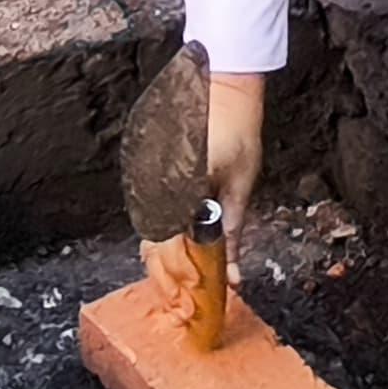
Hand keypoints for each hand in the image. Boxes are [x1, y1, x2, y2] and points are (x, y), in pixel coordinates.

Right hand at [138, 70, 265, 325]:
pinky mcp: (143, 168)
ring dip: (160, 262)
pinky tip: (171, 256)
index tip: (199, 294)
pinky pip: (146, 213)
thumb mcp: (243, 184)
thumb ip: (232, 229)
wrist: (222, 84)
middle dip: (168, 279)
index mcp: (179, 186)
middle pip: (151, 245)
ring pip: (146, 232)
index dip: (183, 276)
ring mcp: (144, 174)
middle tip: (186, 305)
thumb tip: (231, 274)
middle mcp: (154, 181)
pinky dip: (157, 238)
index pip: (171, 245)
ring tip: (179, 288)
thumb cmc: (239, 130)